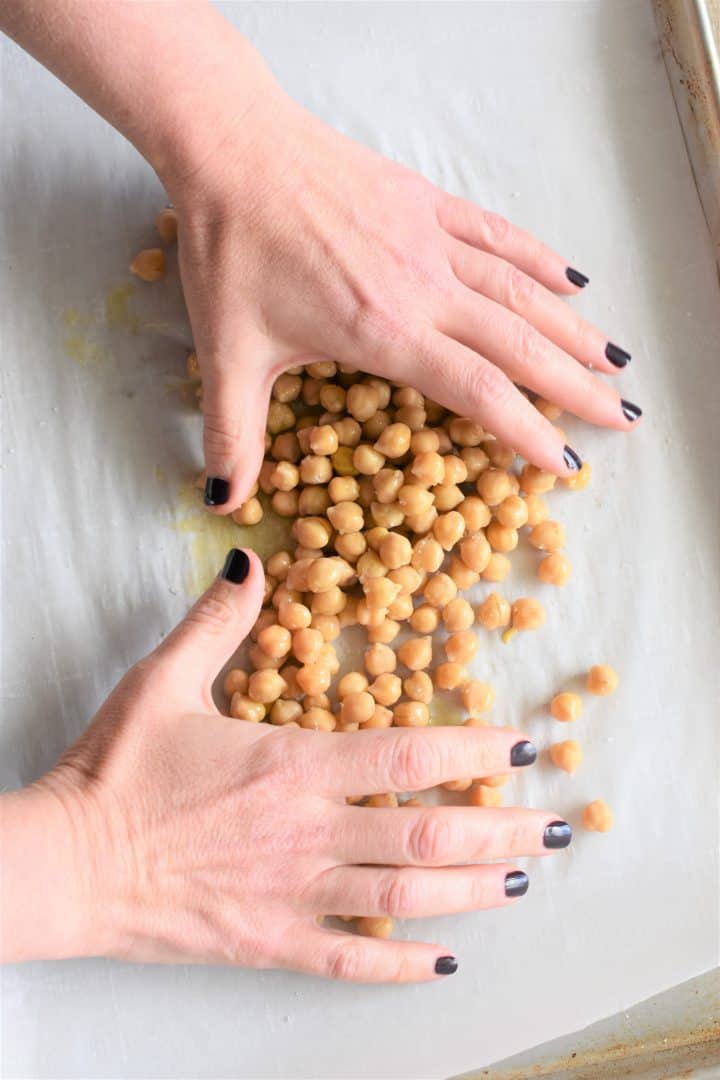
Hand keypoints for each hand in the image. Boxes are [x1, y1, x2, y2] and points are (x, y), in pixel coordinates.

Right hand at [6, 549, 570, 980]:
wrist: (67, 863)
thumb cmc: (115, 772)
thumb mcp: (163, 681)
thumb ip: (217, 622)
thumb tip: (248, 562)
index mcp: (291, 764)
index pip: (408, 752)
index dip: (474, 747)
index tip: (520, 745)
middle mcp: (307, 832)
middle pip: (426, 831)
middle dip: (499, 828)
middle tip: (552, 825)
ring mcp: (293, 894)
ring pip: (404, 895)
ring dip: (471, 889)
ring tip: (520, 881)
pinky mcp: (268, 942)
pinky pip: (349, 960)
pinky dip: (400, 964)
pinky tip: (442, 961)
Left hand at [167, 87, 639, 513]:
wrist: (233, 151)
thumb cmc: (231, 252)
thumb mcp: (226, 355)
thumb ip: (233, 436)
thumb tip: (225, 502)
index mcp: (383, 331)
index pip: (477, 391)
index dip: (527, 430)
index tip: (565, 461)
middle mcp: (422, 287)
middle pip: (518, 343)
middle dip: (574, 385)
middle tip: (618, 415)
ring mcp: (429, 240)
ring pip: (520, 291)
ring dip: (572, 328)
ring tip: (613, 360)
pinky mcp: (424, 202)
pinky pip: (498, 234)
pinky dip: (538, 258)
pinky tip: (571, 277)